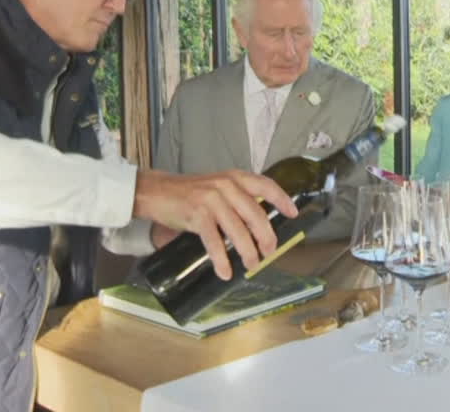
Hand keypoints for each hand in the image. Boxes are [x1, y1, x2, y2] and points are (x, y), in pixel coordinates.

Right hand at [133, 169, 297, 279]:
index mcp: (234, 178)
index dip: (281, 200)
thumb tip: (259, 227)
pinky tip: (225, 270)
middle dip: (266, 237)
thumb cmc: (189, 193)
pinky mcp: (197, 214)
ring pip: (238, 230)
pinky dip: (221, 258)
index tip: (293, 214)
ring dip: (247, 252)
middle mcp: (226, 186)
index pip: (265, 185)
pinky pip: (215, 241)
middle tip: (269, 253)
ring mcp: (211, 199)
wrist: (157, 191)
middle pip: (256, 214)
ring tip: (251, 265)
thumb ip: (237, 200)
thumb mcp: (217, 187)